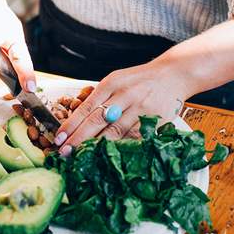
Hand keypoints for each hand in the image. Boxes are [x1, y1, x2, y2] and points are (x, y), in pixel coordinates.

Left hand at [53, 57, 192, 155]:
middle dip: (79, 139)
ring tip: (83, 158)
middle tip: (65, 153)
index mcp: (112, 83)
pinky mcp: (155, 120)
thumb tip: (77, 122)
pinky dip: (121, 148)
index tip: (59, 139)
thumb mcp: (117, 80)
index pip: (87, 107)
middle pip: (98, 121)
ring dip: (97, 147)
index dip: (71, 124)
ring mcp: (141, 108)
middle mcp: (126, 95)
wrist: (173, 75)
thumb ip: (100, 97)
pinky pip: (135, 138)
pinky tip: (109, 157)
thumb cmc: (140, 80)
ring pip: (116, 132)